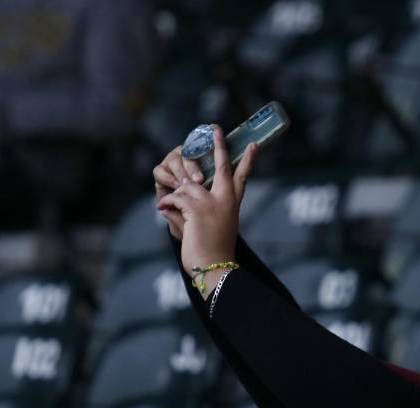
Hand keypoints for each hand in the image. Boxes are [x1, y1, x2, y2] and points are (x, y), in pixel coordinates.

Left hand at [154, 125, 257, 284]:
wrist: (214, 267)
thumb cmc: (212, 252)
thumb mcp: (207, 227)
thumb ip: (190, 209)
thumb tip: (168, 197)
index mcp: (232, 205)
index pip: (242, 178)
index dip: (248, 161)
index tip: (254, 146)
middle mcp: (225, 200)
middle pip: (222, 166)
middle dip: (219, 146)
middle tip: (216, 128)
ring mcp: (211, 202)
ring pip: (187, 187)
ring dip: (176, 198)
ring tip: (170, 210)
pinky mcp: (196, 208)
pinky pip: (175, 198)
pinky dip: (167, 206)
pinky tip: (165, 212)